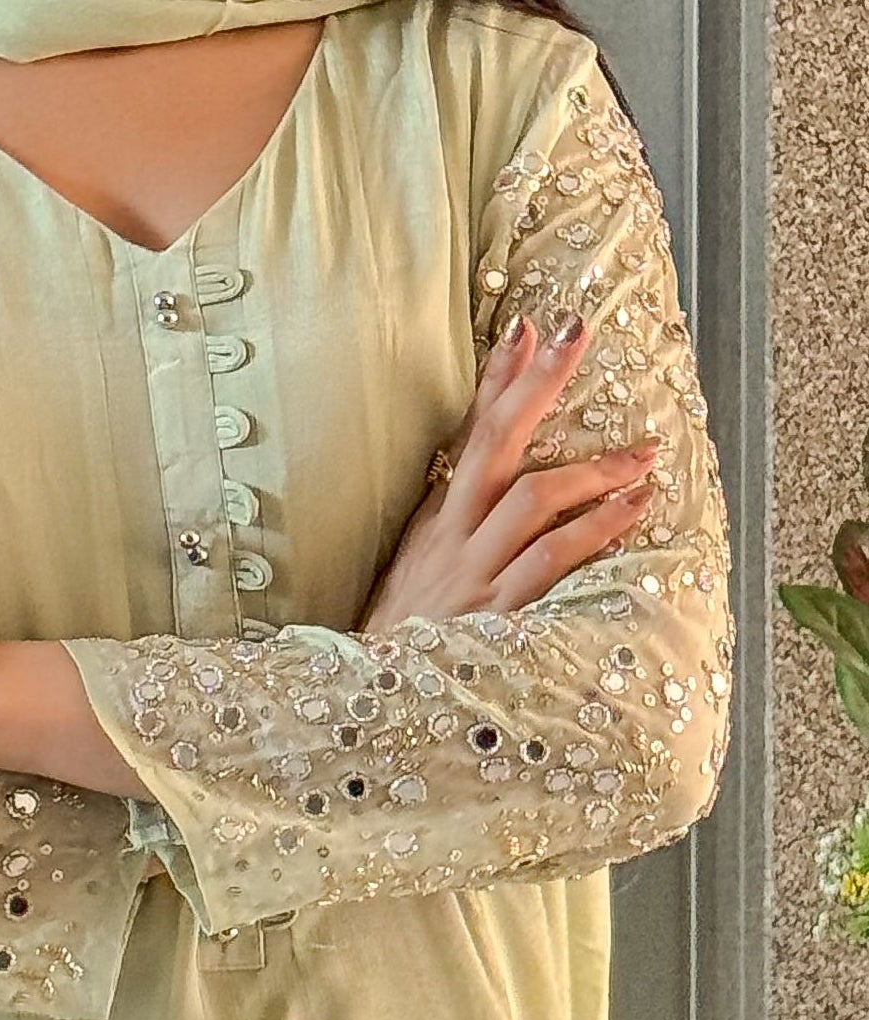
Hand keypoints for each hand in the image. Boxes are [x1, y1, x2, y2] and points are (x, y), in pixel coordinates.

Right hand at [354, 312, 660, 635]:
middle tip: (577, 334)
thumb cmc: (405, 632)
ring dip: (592, 468)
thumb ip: (453, 520)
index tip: (527, 326)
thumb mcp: (418, 565)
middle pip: (497, 441)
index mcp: (437, 519)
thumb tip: (485, 475)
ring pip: (532, 497)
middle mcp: (455, 534)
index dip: (498, 378)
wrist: (376, 694)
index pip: (470, 432)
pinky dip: (595, 529)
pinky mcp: (498, 611)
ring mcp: (476, 570)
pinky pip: (550, 559)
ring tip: (643, 452)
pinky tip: (632, 508)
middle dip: (538, 384)